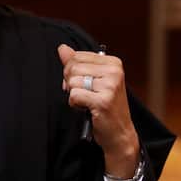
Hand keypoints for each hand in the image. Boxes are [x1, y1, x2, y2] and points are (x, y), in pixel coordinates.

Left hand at [58, 44, 140, 177]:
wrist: (119, 133)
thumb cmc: (105, 107)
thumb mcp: (93, 80)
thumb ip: (77, 63)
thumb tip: (62, 48)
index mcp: (113, 63)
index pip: (77, 56)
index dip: (72, 72)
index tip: (83, 84)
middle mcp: (114, 72)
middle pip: (72, 68)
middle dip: (71, 83)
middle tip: (84, 94)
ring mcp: (109, 86)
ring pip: (72, 82)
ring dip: (74, 95)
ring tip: (87, 102)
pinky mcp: (102, 101)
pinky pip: (74, 96)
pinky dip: (75, 104)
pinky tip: (86, 108)